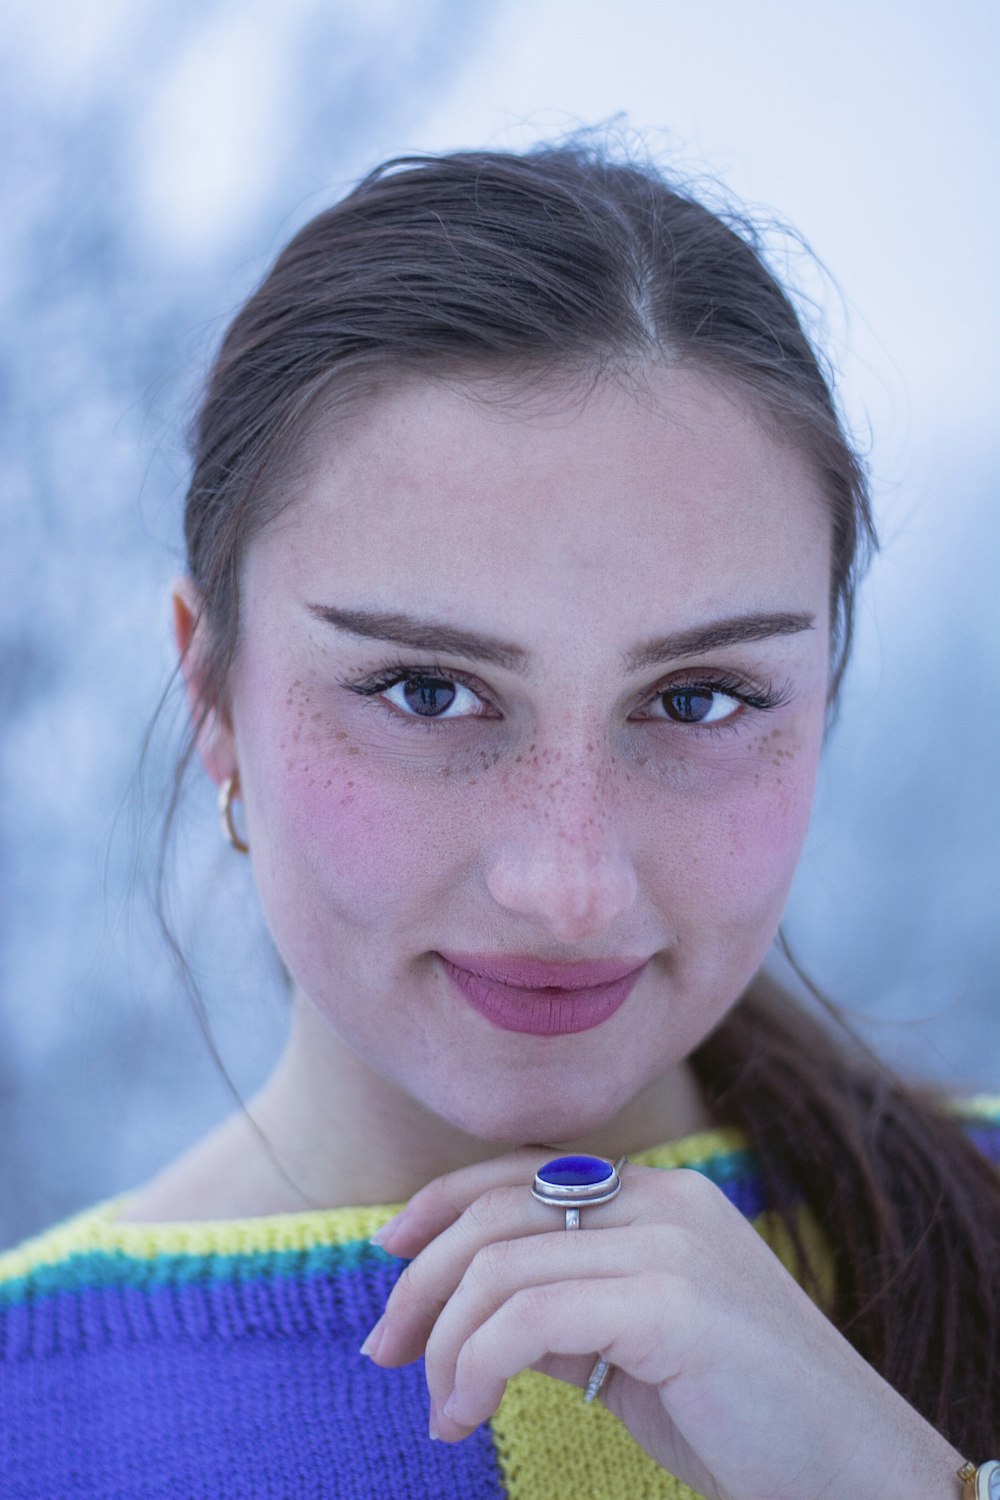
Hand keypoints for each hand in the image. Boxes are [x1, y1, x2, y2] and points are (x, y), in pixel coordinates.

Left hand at [363, 1150, 963, 1499]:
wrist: (858, 1471)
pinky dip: (477, 1366)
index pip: (523, 1172)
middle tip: (384, 1354)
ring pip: (500, 1266)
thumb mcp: (641, 1350)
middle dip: (421, 1281)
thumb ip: (570, 1312)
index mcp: (661, 1196)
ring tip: (441, 1412)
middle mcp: (664, 1200)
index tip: (389, 1253)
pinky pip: (530, 1317)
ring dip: (445, 1344)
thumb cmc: (747, 1419)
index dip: (442, 1205)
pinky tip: (466, 1417)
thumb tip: (477, 1318)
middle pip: (496, 1213)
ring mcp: (671, 1244)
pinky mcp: (672, 1302)